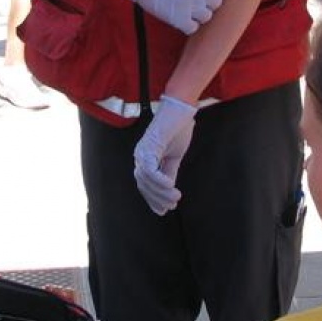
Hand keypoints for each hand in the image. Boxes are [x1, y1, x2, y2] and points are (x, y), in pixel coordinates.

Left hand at [133, 95, 196, 214]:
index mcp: (144, 158)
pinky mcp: (149, 145)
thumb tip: (168, 192)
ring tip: (176, 198)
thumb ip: (169, 172)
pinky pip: (150, 168)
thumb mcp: (174, 156)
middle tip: (172, 206)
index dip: (153, 199)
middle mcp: (139, 155)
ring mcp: (142, 150)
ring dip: (161, 191)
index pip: (144, 185)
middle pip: (143, 184)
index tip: (163, 211)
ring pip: (146, 179)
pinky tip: (170, 187)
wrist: (182, 109)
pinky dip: (159, 180)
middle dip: (157, 198)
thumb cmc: (178, 129)